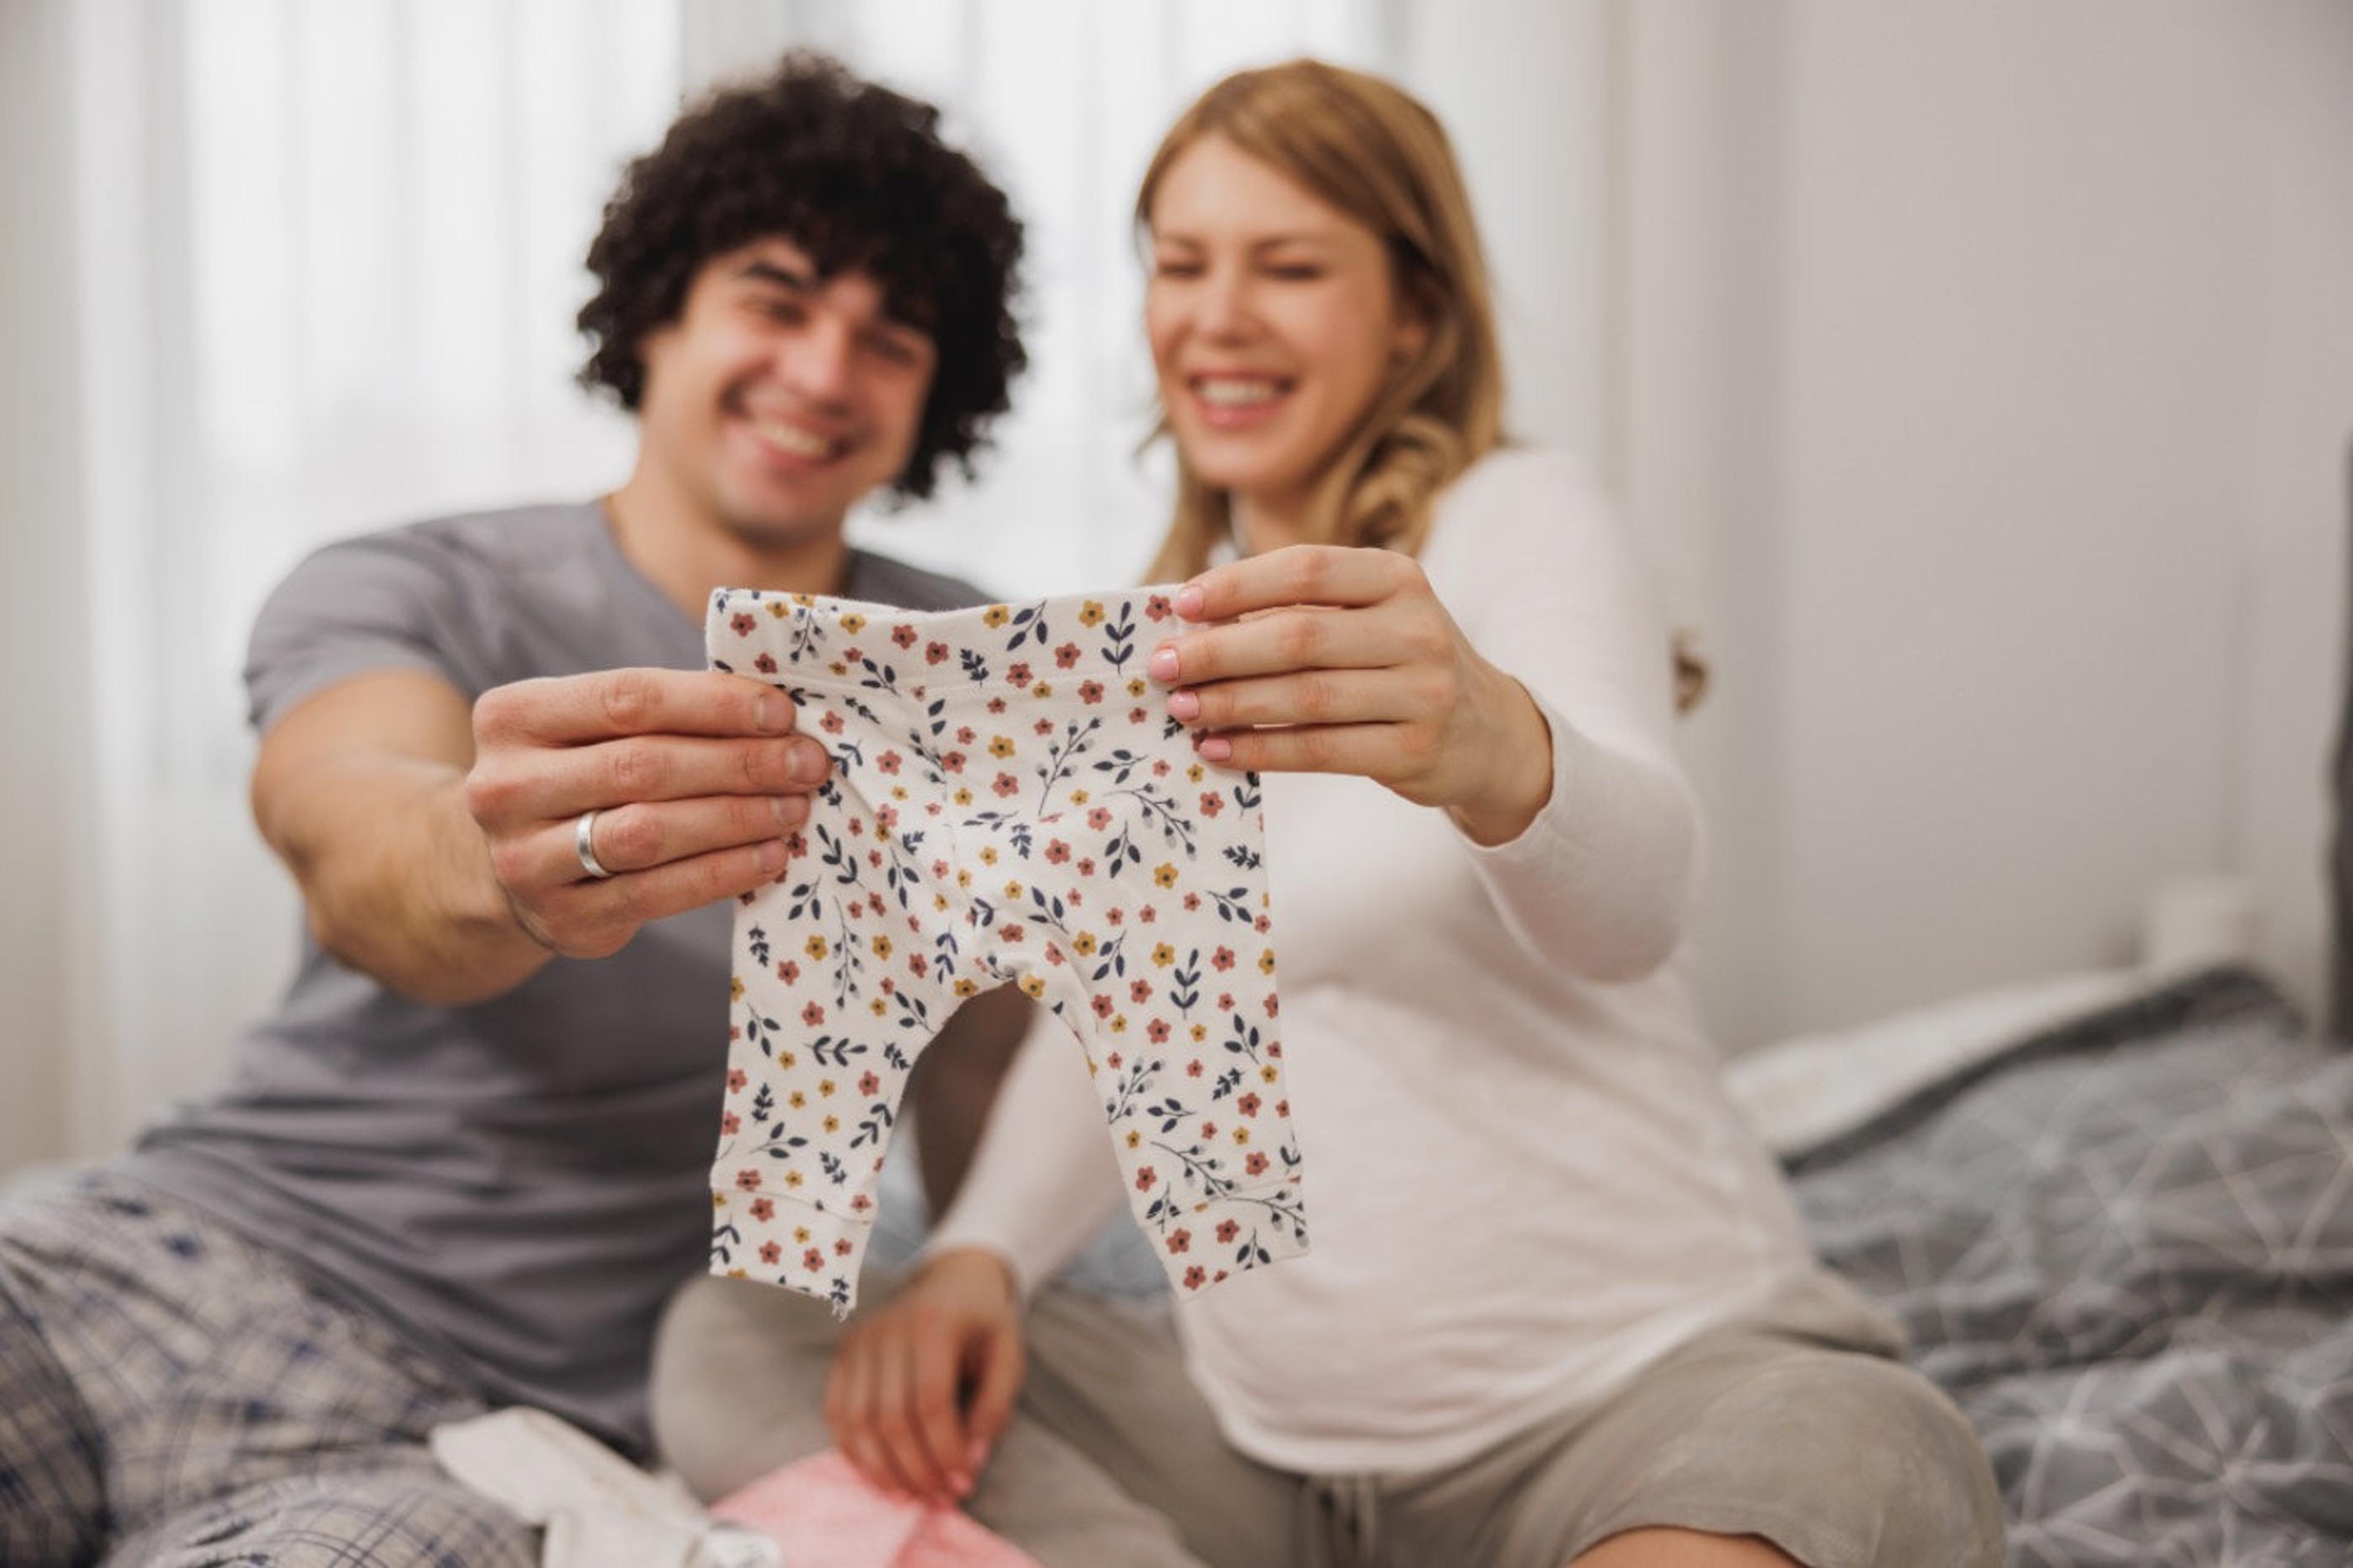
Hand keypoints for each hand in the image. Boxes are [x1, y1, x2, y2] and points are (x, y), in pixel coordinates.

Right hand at [462, 668, 830, 956]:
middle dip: (740, 763)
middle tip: (807, 764)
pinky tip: (769, 857)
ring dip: (737, 818)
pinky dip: (722, 873)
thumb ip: (662, 715)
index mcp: (514, 717)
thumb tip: (776, 716)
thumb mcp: (591, 731)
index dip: (714, 704)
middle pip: (644, 766)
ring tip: (795, 808)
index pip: (629, 698)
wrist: (508, 869)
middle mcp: (505, 788)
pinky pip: (657, 894)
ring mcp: (526, 860)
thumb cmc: (579, 778)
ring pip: (650, 832)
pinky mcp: (561, 920)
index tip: (782, 712)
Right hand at [825, 1248, 1024, 1504]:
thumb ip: (996, 1406)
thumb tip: (972, 1460)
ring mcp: (860, 1341)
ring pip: (857, 1421)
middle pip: (891, 1417)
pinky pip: (836, 1412)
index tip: (963, 1483)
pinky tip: (880, 1475)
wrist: (952, 1281)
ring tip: (909, 1497)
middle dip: (915, 1469)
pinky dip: (853, 1451)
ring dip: (882, 1470)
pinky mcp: (844, 1354)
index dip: (945, 1451)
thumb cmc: (984, 1324)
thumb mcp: (1008, 1355)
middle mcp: (888, 1330)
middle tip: (939, 1498)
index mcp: (933, 1323)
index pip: (930, 1401)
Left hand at [1149, 545, 1553, 844]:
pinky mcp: (1413, 751)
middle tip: (1162, 666)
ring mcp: (1422, 693)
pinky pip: (1320, 751)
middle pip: (1298, 637)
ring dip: (1231, 704)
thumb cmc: (1400, 663)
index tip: (1179, 605)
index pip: (1306, 570)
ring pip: (1305, 698)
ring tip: (1181, 708)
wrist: (1488, 731)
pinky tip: (1218, 748)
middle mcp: (1416, 630)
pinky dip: (1261, 751)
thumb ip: (1300, 610)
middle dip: (1219, 652)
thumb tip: (1193, 619)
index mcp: (1398, 578)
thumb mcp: (1371, 617)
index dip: (1236, 585)